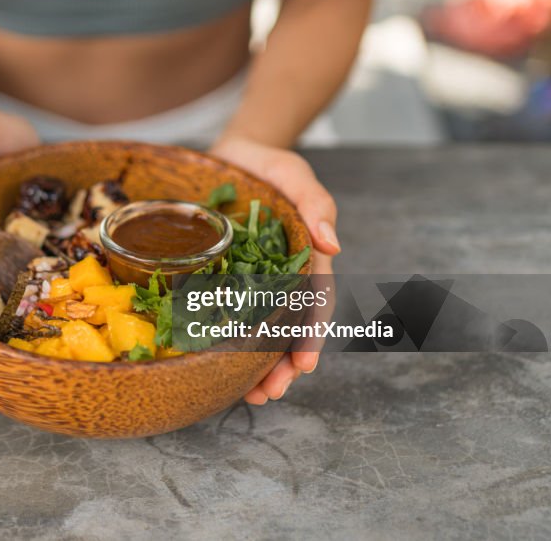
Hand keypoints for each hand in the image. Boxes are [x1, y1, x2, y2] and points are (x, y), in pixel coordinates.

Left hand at [208, 134, 340, 403]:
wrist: (232, 155)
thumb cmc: (271, 167)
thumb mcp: (296, 176)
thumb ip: (316, 204)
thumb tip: (334, 243)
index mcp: (305, 260)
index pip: (312, 304)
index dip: (310, 335)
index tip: (303, 363)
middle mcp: (280, 277)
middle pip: (287, 328)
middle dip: (282, 365)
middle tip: (270, 393)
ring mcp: (251, 281)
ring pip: (258, 330)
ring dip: (257, 365)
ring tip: (250, 396)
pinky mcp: (221, 278)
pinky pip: (223, 314)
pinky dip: (225, 341)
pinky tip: (217, 366)